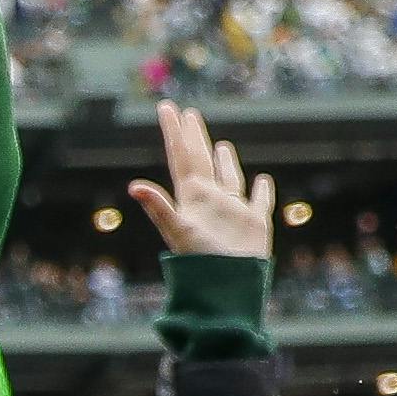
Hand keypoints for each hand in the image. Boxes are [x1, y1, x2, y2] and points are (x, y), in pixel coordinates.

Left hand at [124, 100, 274, 259]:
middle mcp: (209, 200)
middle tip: (188, 113)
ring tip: (221, 144)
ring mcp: (232, 211)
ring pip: (229, 179)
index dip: (174, 132)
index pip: (181, 156)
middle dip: (194, 137)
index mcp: (191, 197)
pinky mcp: (254, 224)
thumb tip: (133, 185)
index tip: (167, 107)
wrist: (225, 287)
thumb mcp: (177, 230)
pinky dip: (262, 190)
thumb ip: (158, 207)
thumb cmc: (200, 261)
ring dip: (225, 161)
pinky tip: (263, 179)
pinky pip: (258, 201)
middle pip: (201, 161)